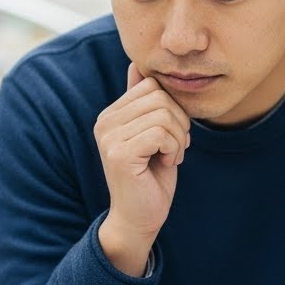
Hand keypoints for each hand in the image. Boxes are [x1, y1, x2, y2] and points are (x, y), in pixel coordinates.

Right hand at [95, 62, 190, 275]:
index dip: (172, 108)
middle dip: (179, 123)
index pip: (151, 86)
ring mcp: (109, 138)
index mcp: (111, 115)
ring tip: (171, 157)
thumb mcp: (151, 134)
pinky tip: (167, 164)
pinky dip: (174, 149)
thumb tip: (139, 66)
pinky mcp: (119, 154)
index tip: (171, 135)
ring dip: (178, 139)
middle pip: (160, 97)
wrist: (139, 217)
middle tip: (176, 147)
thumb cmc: (150, 177)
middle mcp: (104, 122)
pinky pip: (160, 133)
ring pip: (163, 115)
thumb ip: (143, 104)